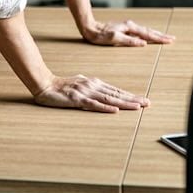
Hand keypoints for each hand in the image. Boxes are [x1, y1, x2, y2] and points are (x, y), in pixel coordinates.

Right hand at [32, 74, 149, 112]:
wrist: (44, 84)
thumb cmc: (61, 85)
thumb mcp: (80, 83)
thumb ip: (91, 87)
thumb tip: (101, 91)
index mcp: (94, 83)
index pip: (116, 90)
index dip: (130, 95)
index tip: (142, 100)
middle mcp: (92, 86)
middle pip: (116, 94)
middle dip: (133, 99)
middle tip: (147, 103)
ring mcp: (85, 92)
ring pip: (109, 99)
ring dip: (124, 103)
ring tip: (137, 107)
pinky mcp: (77, 99)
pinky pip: (93, 104)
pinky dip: (105, 107)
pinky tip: (115, 110)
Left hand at [82, 19, 174, 46]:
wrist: (91, 28)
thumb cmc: (100, 35)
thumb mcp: (114, 39)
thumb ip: (129, 41)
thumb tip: (143, 43)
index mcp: (130, 28)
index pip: (148, 34)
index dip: (159, 38)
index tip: (170, 40)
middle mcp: (131, 25)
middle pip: (149, 31)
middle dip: (161, 35)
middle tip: (172, 38)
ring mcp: (128, 26)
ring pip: (145, 31)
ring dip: (156, 34)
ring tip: (164, 37)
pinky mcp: (125, 29)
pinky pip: (140, 32)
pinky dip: (148, 34)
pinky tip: (149, 36)